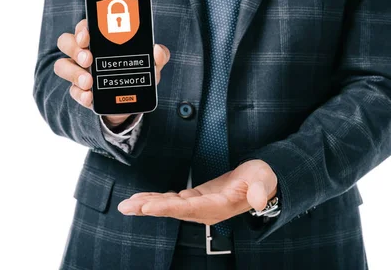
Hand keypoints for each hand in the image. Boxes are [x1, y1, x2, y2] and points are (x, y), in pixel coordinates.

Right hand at [54, 19, 170, 126]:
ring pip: (62, 66)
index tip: (88, 35)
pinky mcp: (80, 91)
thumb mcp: (152, 65)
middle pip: (66, 42)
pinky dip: (80, 94)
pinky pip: (72, 91)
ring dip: (73, 72)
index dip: (82, 28)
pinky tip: (89, 97)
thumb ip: (158, 57)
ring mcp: (79, 71)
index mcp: (99, 40)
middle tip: (88, 59)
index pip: (84, 27)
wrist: (132, 102)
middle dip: (75, 48)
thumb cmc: (138, 73)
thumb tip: (157, 50)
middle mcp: (84, 52)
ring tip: (89, 81)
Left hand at [117, 159, 276, 224]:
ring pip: (169, 206)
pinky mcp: (196, 198)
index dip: (166, 207)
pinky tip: (142, 199)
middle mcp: (205, 210)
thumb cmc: (262, 179)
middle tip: (127, 207)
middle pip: (172, 210)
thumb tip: (258, 200)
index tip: (147, 206)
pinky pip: (172, 200)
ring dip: (148, 205)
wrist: (262, 181)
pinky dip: (156, 198)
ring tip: (127, 205)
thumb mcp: (263, 180)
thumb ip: (259, 189)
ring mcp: (199, 206)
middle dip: (149, 208)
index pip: (188, 209)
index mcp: (218, 207)